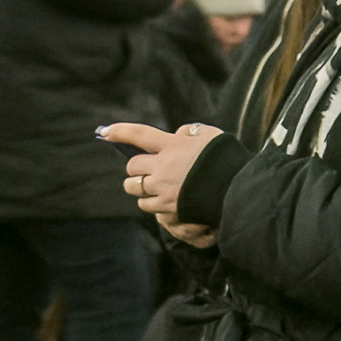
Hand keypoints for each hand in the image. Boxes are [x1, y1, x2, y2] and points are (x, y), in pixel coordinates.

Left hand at [101, 118, 219, 235]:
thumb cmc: (225, 159)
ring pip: (135, 189)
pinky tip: (160, 201)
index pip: (139, 135)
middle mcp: (162, 167)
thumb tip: (178, 134)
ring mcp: (163, 190)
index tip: (105, 132)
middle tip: (143, 170)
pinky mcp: (168, 208)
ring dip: (139, 188)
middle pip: (132, 167)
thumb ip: (190, 132)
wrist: (236, 190)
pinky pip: (148, 206)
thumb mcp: (210, 136)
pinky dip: (150, 203)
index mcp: (171, 146)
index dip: (120, 132)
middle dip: (135, 168)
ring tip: (151, 188)